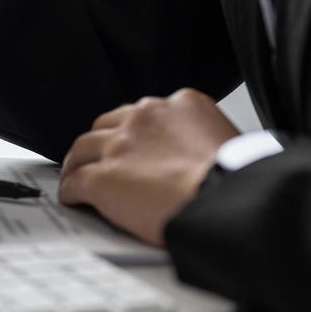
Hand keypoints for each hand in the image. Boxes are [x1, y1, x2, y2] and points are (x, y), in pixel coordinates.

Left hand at [58, 88, 239, 246]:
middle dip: (102, 144)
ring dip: (78, 164)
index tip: (133, 146)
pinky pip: (75, 182)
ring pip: (83, 149)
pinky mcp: (102, 178)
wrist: (230, 207)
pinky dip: (70, 191)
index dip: (134, 133)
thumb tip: (199, 156)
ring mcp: (119, 146)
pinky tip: (73, 200)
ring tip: (77, 177)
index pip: (144, 113)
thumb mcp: (229, 142)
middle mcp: (146, 117)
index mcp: (182, 104)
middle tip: (101, 161)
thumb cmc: (240, 185)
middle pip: (107, 125)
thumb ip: (202, 138)